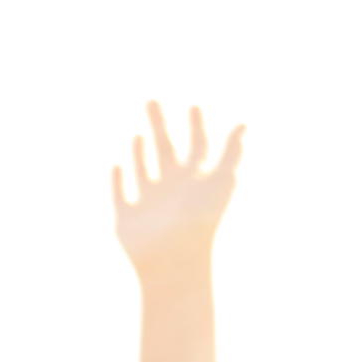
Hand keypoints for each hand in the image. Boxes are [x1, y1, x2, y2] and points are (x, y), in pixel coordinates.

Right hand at [112, 102, 245, 275]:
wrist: (174, 260)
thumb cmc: (201, 219)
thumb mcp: (221, 179)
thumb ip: (232, 151)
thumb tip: (246, 122)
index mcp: (196, 178)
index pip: (197, 145)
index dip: (197, 125)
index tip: (194, 105)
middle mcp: (173, 188)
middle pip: (165, 149)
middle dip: (159, 125)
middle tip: (151, 100)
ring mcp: (149, 203)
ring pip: (144, 172)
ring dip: (140, 154)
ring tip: (139, 135)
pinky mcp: (128, 219)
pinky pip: (121, 195)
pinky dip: (118, 180)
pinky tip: (115, 165)